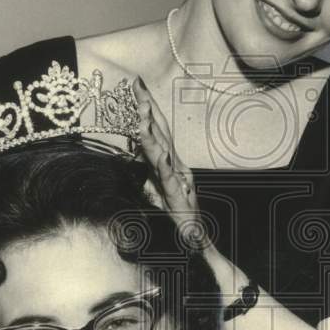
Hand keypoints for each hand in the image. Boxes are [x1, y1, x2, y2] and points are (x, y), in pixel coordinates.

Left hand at [132, 78, 207, 252]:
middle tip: (137, 86)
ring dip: (153, 131)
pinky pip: (168, 178)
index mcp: (170, 163)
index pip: (157, 130)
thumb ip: (146, 169)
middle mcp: (176, 167)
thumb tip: (134, 149)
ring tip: (142, 112)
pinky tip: (155, 151)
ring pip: (164, 151)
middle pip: (161, 133)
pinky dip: (162, 163)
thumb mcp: (155, 189)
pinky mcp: (177, 198)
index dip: (147, 108)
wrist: (195, 243)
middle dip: (149, 108)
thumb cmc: (177, 216)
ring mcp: (179, 180)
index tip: (136, 86)